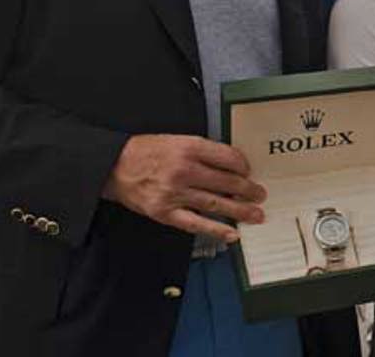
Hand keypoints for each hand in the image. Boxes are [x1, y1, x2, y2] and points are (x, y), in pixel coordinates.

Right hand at [102, 134, 266, 242]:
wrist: (114, 165)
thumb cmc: (147, 151)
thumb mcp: (177, 140)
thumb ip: (203, 151)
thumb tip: (231, 164)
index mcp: (189, 147)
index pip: (228, 158)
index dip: (243, 166)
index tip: (249, 172)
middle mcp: (184, 170)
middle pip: (226, 182)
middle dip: (248, 190)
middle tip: (260, 194)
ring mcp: (175, 193)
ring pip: (215, 204)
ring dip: (240, 210)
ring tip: (256, 214)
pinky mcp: (165, 212)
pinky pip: (196, 223)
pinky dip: (216, 229)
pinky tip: (232, 233)